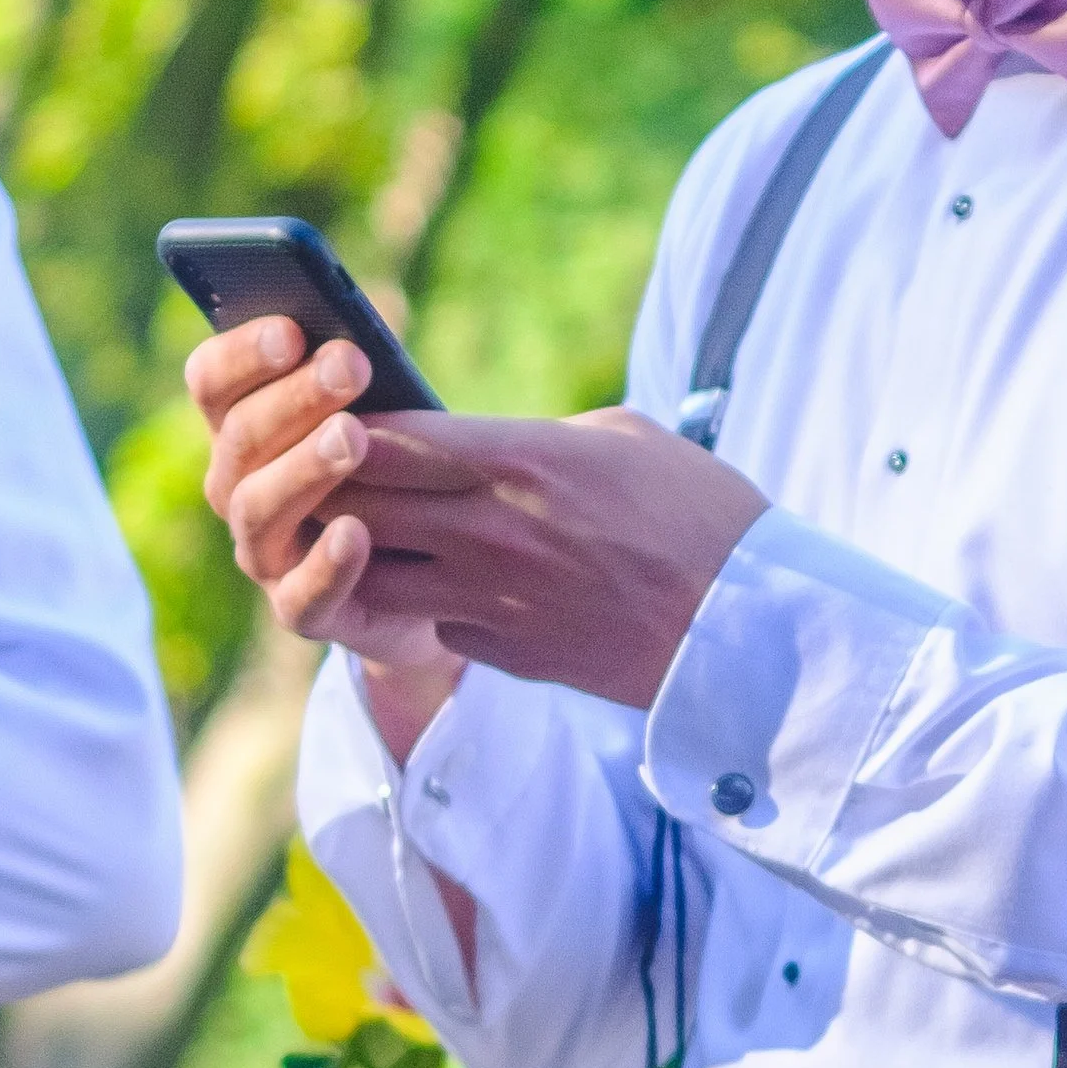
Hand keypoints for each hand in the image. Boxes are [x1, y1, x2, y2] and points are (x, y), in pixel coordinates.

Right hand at [186, 318, 466, 756]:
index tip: (292, 329)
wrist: (432, 576)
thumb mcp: (383, 411)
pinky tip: (357, 531)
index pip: (211, 381)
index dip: (243, 353)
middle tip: (351, 366)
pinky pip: (300, 595)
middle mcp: (237, 488)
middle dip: (294, 398)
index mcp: (241, 428)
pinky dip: (326, 563)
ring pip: (257, 509)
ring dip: (303, 467)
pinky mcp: (301, 611)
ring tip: (353, 437)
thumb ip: (360, 371)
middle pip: (239, 438)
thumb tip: (371, 315)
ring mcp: (263, 554)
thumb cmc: (397, 470)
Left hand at [321, 405, 769, 713]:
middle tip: (320, 475)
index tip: (331, 415)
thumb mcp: (617, 437)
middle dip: (328, 489)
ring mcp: (491, 598)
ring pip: (371, 577)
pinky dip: (424, 604)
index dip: (342, 427)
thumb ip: (530, 438)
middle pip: (357, 508)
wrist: (746, 625)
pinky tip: (441, 585)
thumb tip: (477, 443)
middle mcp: (489, 531)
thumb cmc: (697, 512)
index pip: (385, 440)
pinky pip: (430, 623)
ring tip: (364, 534)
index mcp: (518, 461)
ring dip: (357, 555)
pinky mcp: (504, 652)